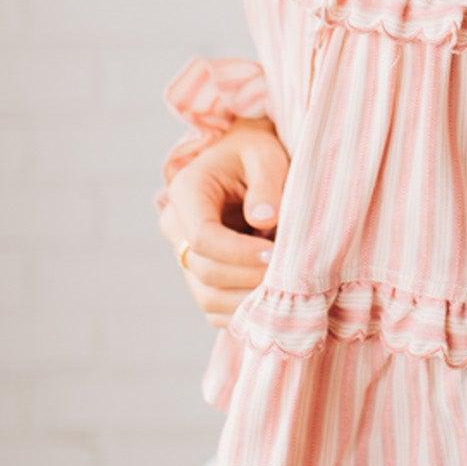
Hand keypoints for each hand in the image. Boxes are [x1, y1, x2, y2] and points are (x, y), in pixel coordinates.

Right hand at [157, 117, 290, 327]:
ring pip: (208, 297)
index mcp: (187, 193)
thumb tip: (263, 220)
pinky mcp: (200, 277)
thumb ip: (267, 183)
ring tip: (285, 284)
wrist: (247, 162)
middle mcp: (176, 227)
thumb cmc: (258, 154)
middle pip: (204, 271)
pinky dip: (245, 311)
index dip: (239, 253)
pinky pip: (215, 310)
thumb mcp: (267, 155)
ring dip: (249, 299)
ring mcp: (184, 255)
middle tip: (290, 274)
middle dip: (250, 277)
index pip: (202, 238)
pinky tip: (274, 296)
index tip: (275, 253)